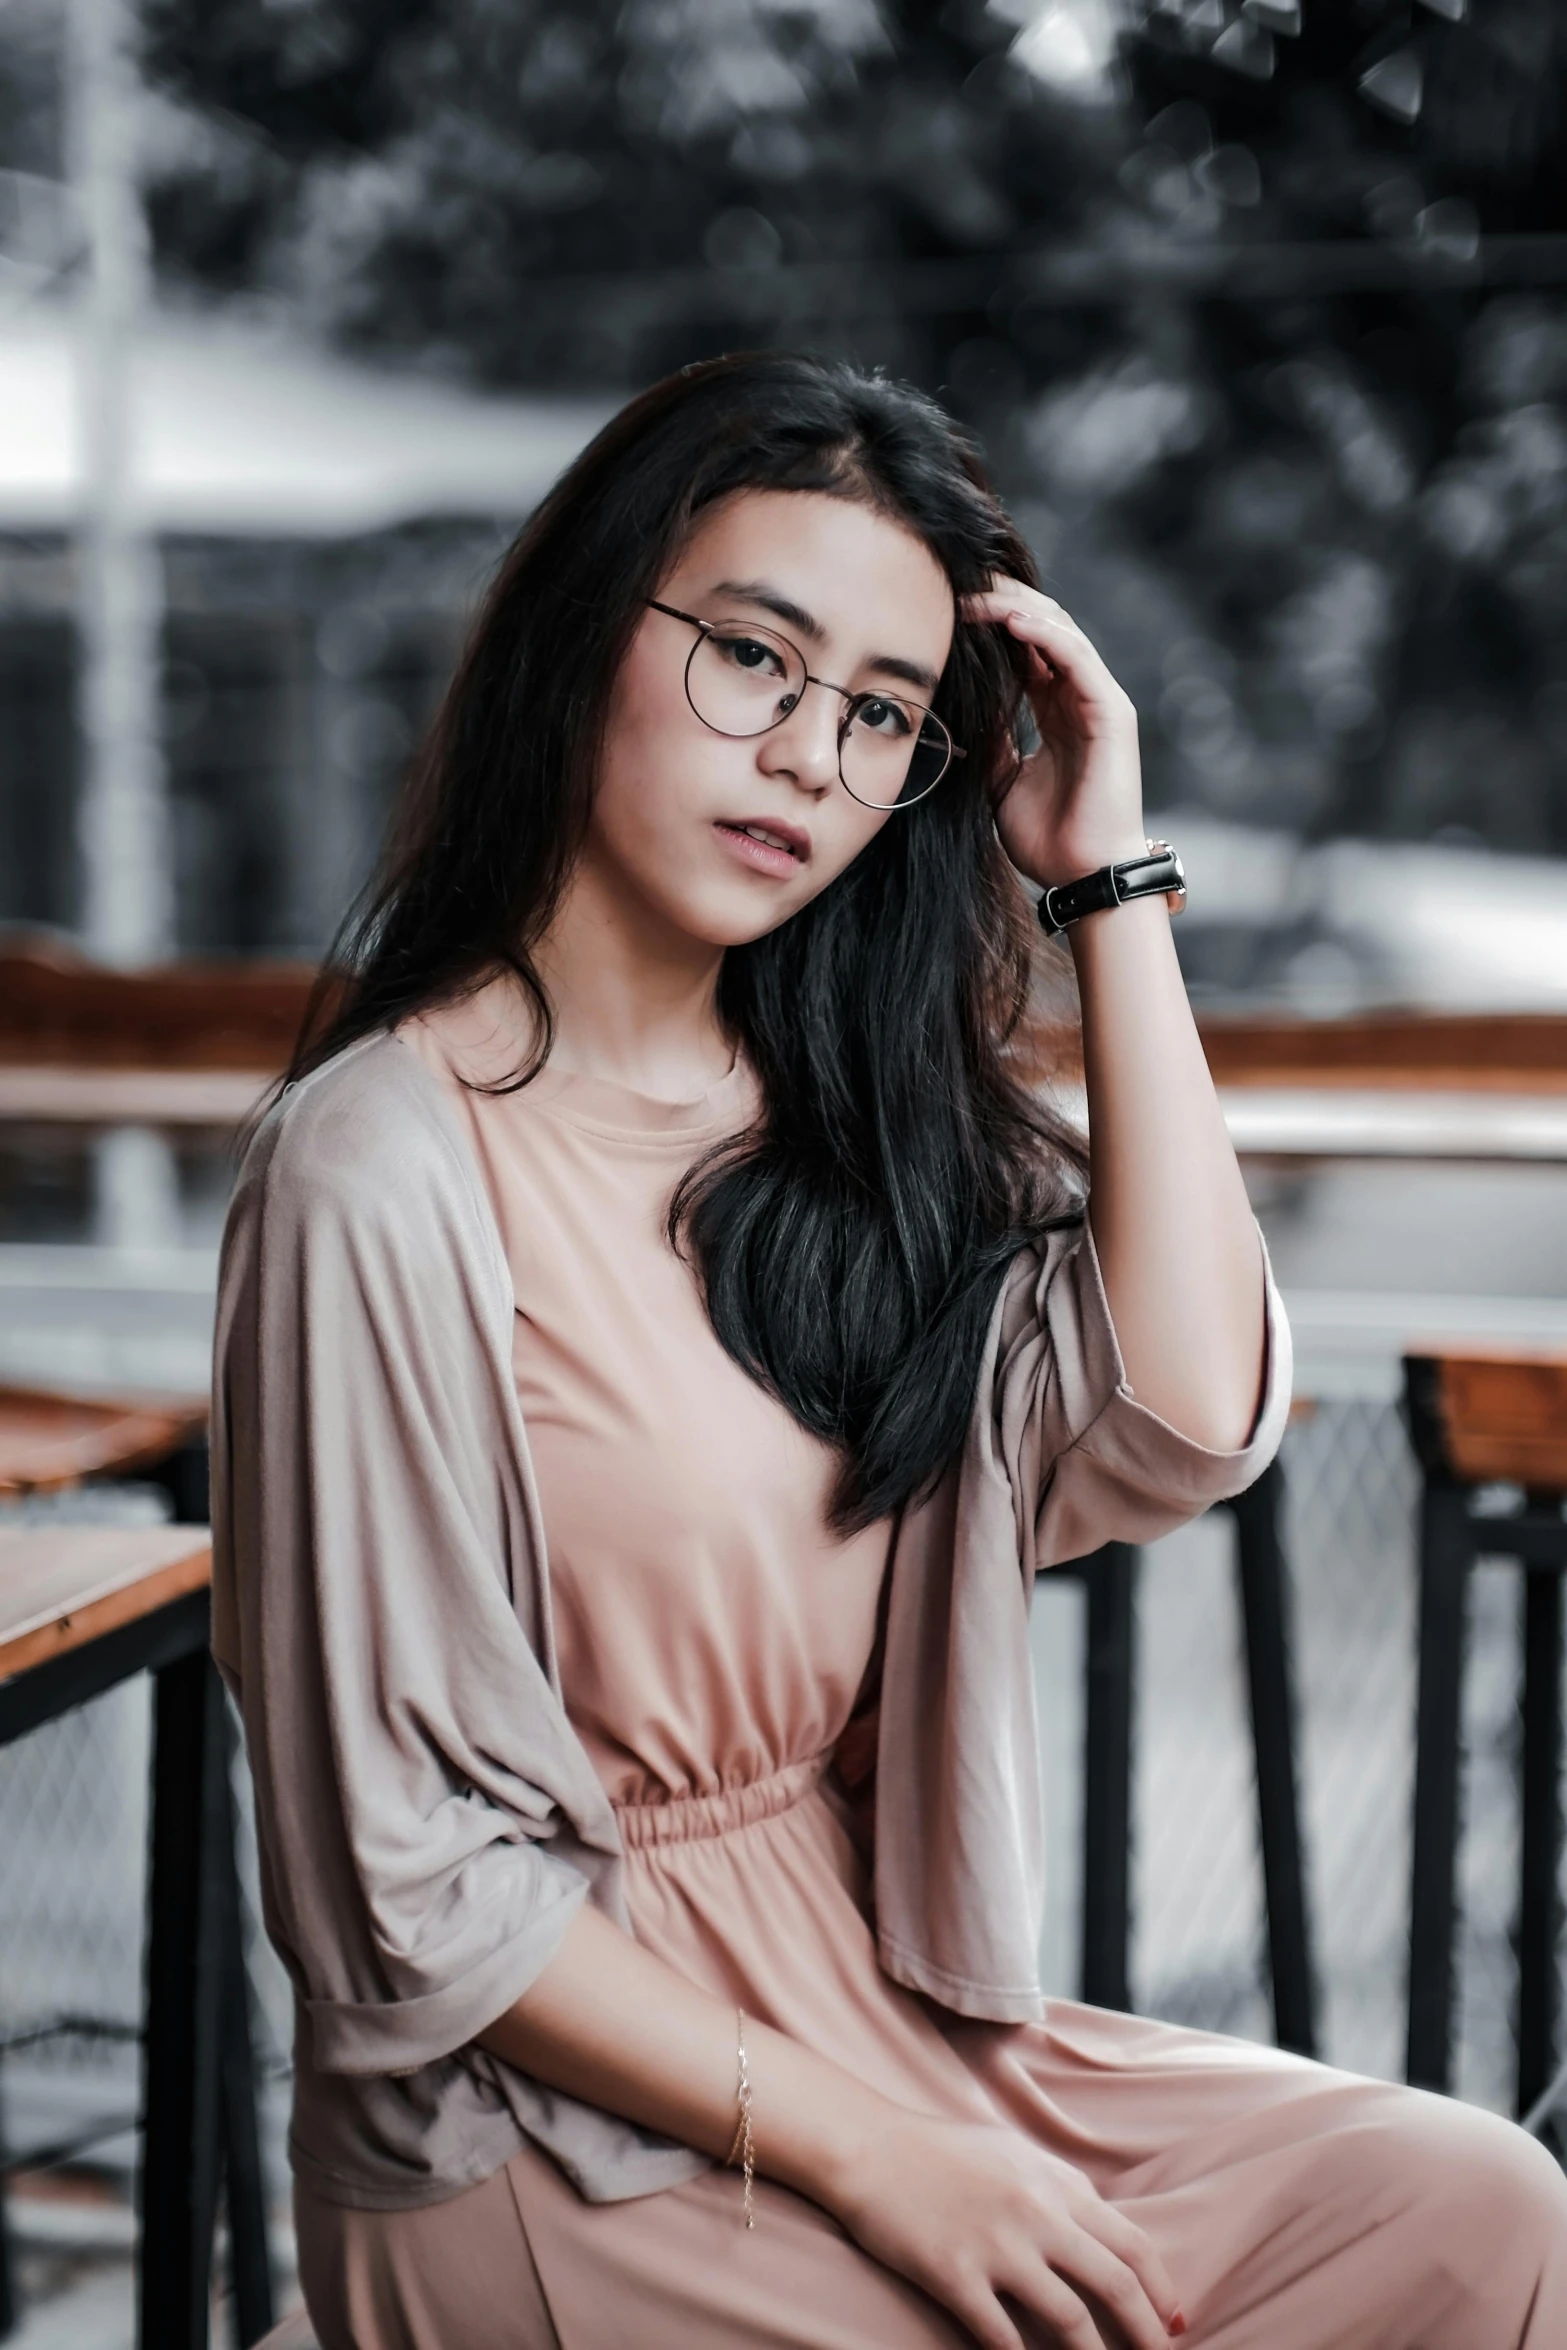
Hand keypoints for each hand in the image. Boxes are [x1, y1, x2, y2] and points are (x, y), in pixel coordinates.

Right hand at [829, 2111, 1184, 2349]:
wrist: (872, 2147)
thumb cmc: (942, 2149)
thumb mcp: (1014, 2152)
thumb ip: (1060, 2188)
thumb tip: (1101, 2229)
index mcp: (1055, 2182)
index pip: (1131, 2242)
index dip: (1161, 2288)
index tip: (1176, 2322)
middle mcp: (1036, 2213)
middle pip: (1115, 2283)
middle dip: (1148, 2333)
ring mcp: (997, 2246)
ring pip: (1070, 2319)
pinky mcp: (956, 2274)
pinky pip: (1002, 2336)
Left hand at [963, 579, 1146, 891]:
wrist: (1083, 876)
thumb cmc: (1049, 839)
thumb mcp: (1000, 781)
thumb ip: (990, 740)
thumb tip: (959, 709)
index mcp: (1056, 712)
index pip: (1024, 650)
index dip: (989, 624)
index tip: (944, 608)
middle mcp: (1079, 699)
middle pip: (1041, 629)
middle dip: (1000, 601)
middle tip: (955, 582)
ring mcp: (1097, 702)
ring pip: (1058, 633)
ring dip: (1014, 609)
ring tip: (973, 595)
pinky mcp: (1111, 712)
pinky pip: (1077, 658)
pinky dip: (1044, 635)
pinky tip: (1009, 620)